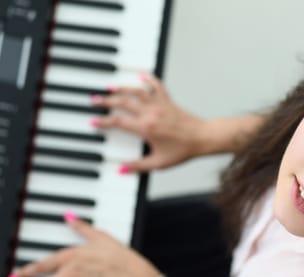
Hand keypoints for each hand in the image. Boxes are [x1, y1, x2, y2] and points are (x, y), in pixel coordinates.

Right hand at [91, 74, 207, 171]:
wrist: (203, 138)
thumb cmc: (183, 150)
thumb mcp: (159, 163)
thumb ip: (138, 166)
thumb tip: (122, 169)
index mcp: (146, 128)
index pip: (118, 122)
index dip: (103, 122)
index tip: (94, 122)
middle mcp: (150, 113)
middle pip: (123, 103)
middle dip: (106, 101)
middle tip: (94, 100)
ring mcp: (160, 105)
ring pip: (136, 91)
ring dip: (122, 88)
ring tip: (110, 87)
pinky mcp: (169, 102)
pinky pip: (157, 87)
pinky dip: (149, 80)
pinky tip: (142, 75)